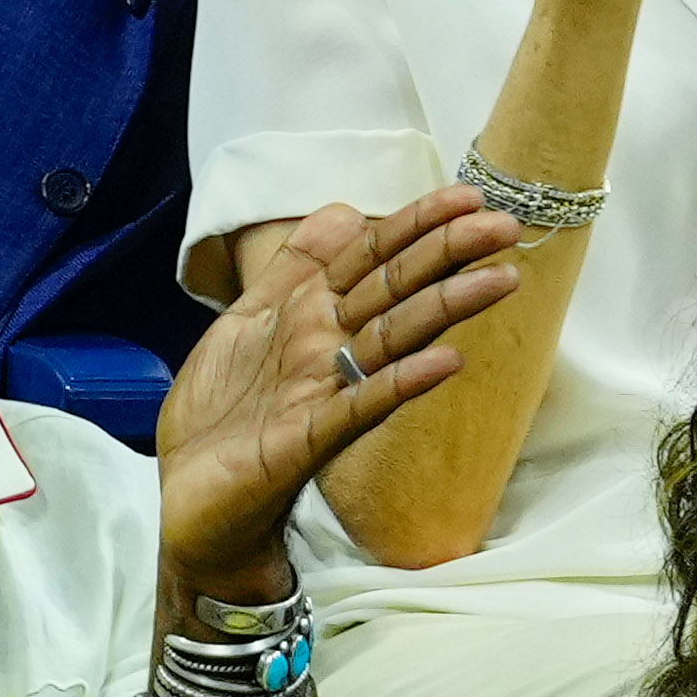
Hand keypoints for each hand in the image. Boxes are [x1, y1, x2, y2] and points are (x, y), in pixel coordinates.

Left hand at [155, 187, 522, 601]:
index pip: (372, 259)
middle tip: (507, 226)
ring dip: (448, 307)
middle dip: (448, 255)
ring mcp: (325, 392)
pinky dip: (404, 381)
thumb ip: (293, 268)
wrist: (189, 498)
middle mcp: (328, 350)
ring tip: (500, 279)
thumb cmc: (223, 416)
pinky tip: (447, 361)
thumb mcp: (246, 321)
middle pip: (395, 290)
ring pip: (393, 338)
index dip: (416, 225)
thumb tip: (342, 208)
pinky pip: (364, 404)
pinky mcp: (311, 437)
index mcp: (310, 317)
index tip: (468, 198)